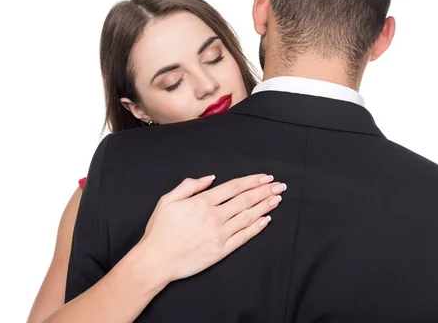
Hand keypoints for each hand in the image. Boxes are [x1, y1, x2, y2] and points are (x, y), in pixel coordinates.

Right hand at [136, 174, 285, 283]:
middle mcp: (215, 217)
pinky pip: (243, 237)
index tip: (265, 177)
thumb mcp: (168, 200)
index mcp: (203, 202)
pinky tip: (266, 220)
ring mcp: (220, 234)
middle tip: (280, 186)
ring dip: (265, 206)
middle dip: (265, 191)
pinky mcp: (221, 251)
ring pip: (248, 217)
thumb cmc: (160, 230)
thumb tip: (210, 178)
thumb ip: (189, 185)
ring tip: (277, 199)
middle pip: (246, 200)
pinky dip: (256, 228)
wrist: (156, 260)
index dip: (252, 181)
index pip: (234, 187)